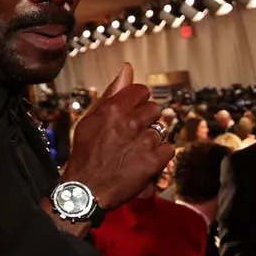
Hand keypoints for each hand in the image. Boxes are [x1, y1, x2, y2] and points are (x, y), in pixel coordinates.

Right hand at [60, 63, 173, 210]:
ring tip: (135, 150)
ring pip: (161, 130)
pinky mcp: (154, 160)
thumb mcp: (92, 119)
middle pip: (155, 109)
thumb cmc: (87, 152)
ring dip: (151, 139)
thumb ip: (113, 93)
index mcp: (114, 109)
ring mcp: (144, 141)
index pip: (142, 91)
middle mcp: (131, 122)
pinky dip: (159, 156)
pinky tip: (144, 161)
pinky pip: (169, 149)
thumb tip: (127, 68)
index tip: (132, 112)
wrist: (86, 188)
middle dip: (146, 120)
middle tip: (132, 135)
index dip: (138, 102)